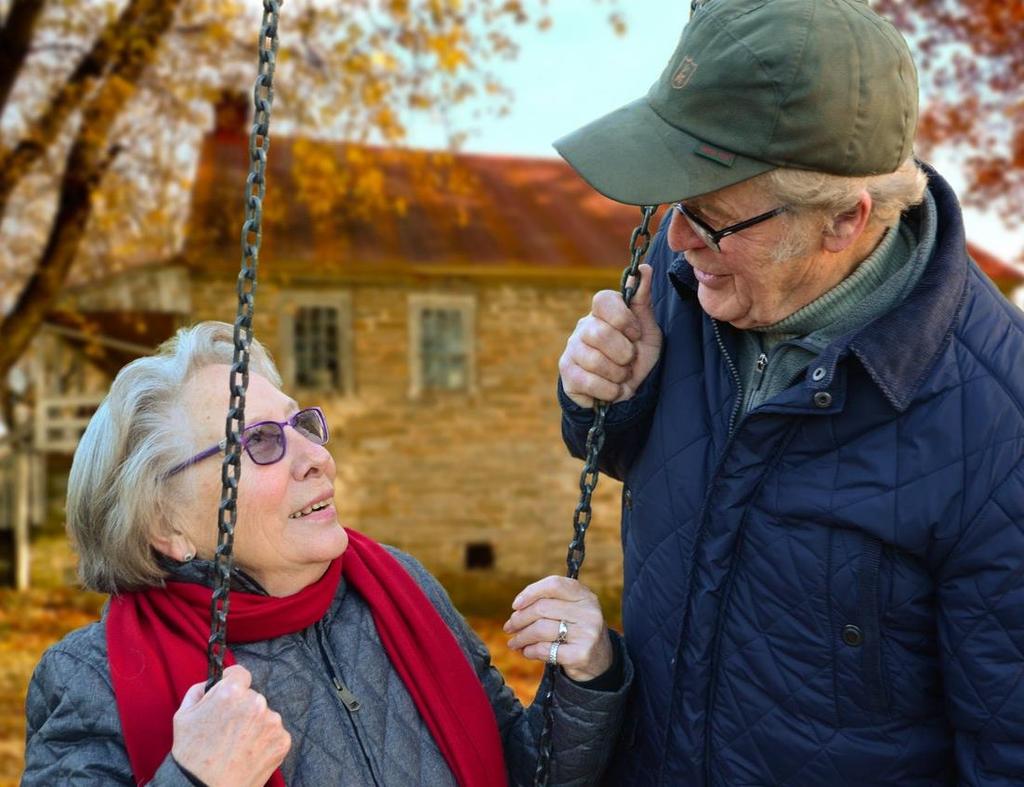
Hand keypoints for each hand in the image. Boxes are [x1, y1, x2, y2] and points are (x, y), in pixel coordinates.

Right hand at [171, 664, 290, 786]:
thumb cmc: (191, 754)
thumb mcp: (183, 715)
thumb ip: (199, 690)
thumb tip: (211, 682)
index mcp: (232, 692)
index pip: (240, 674)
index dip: (232, 683)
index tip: (230, 694)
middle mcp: (256, 702)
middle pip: (252, 697)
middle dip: (242, 708)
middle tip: (228, 729)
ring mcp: (272, 722)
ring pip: (264, 715)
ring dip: (255, 725)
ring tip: (238, 745)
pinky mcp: (282, 741)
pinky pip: (274, 733)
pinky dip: (265, 741)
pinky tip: (249, 753)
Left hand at [503, 576, 612, 681]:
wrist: (600, 660)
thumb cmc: (577, 630)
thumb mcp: (572, 609)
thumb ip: (550, 602)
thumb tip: (517, 607)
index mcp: (585, 595)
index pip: (554, 584)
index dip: (530, 592)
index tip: (515, 605)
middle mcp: (589, 612)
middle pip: (542, 608)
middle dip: (519, 619)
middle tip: (509, 627)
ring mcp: (587, 634)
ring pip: (540, 630)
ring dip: (521, 637)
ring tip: (514, 642)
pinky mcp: (581, 655)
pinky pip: (545, 650)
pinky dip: (530, 651)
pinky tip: (526, 652)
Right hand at [559, 263, 661, 408]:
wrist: (627, 392)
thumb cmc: (637, 356)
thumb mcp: (648, 330)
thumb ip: (643, 301)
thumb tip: (644, 268)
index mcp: (603, 312)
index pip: (603, 299)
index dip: (623, 319)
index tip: (636, 334)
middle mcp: (583, 327)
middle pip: (600, 333)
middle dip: (624, 353)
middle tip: (630, 361)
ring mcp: (572, 349)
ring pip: (594, 360)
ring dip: (618, 375)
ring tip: (622, 376)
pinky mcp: (567, 373)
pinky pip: (587, 382)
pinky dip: (609, 390)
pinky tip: (613, 390)